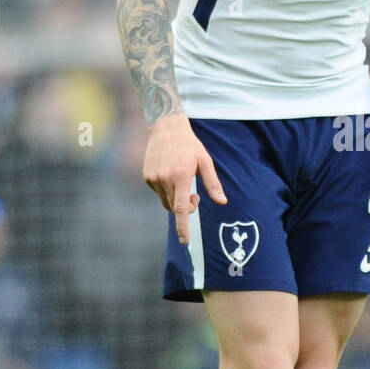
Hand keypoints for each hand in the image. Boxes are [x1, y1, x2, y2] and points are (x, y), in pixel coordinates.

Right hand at [142, 114, 226, 241]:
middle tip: (195, 195)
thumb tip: (222, 202)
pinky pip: (158, 192)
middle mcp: (165, 179)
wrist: (165, 128)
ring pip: (166, 201)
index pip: (181, 208)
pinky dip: (166, 190)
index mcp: (181, 176)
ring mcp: (153, 178)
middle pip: (175, 207)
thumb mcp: (205, 162)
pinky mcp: (146, 176)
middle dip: (186, 207)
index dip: (183, 227)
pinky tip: (170, 173)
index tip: (184, 241)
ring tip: (183, 181)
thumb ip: (213, 184)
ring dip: (176, 199)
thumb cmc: (189, 145)